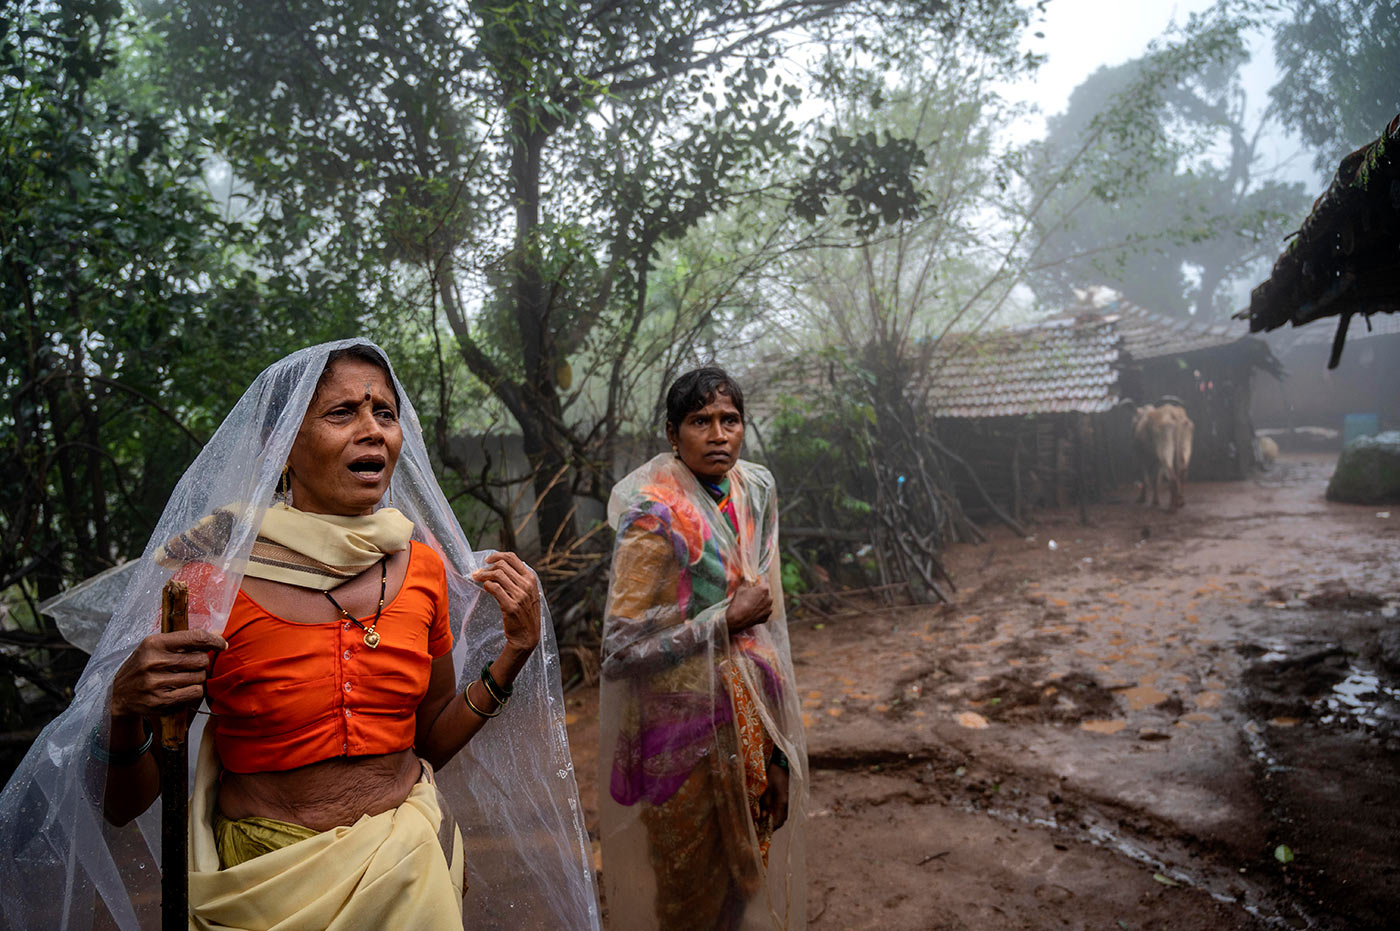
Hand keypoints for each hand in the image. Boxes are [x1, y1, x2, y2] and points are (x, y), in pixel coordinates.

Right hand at [109, 629, 226, 720]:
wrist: (119, 695)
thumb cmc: (143, 667)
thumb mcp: (156, 647)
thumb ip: (184, 640)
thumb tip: (217, 634)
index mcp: (154, 643)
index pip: (195, 637)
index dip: (214, 641)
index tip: (222, 644)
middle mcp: (154, 662)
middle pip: (201, 659)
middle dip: (201, 663)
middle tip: (191, 665)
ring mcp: (156, 682)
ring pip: (200, 677)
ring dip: (197, 678)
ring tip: (183, 677)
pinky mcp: (160, 700)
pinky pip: (195, 692)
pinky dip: (194, 691)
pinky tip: (182, 689)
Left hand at [472, 551, 540, 656]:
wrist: (527, 636)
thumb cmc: (525, 614)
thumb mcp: (528, 594)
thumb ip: (519, 580)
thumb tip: (500, 568)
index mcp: (531, 579)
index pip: (513, 558)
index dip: (497, 555)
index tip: (487, 560)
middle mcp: (527, 585)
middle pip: (502, 565)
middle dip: (487, 567)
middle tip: (478, 572)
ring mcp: (520, 595)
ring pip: (497, 575)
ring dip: (483, 575)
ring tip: (477, 578)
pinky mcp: (511, 606)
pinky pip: (494, 588)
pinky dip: (487, 585)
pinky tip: (484, 587)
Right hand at [725, 578, 771, 632]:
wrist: (737, 619)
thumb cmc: (739, 602)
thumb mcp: (740, 589)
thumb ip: (746, 583)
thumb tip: (747, 580)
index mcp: (764, 589)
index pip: (764, 582)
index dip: (759, 584)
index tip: (755, 585)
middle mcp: (769, 598)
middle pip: (766, 593)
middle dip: (761, 594)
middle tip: (752, 596)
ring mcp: (769, 609)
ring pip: (766, 603)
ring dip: (761, 603)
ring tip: (751, 605)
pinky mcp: (766, 617)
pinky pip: (764, 612)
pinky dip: (760, 611)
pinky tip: (752, 612)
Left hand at [763, 761, 789, 830]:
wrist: (783, 763)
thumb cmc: (773, 774)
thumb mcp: (766, 788)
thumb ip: (765, 803)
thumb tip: (763, 818)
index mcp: (782, 802)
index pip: (778, 822)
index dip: (771, 829)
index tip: (762, 831)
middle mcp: (788, 803)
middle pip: (782, 820)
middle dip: (772, 825)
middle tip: (762, 826)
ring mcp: (790, 800)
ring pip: (783, 815)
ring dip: (775, 818)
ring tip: (765, 819)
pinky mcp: (789, 797)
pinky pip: (784, 809)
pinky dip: (778, 812)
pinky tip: (770, 810)